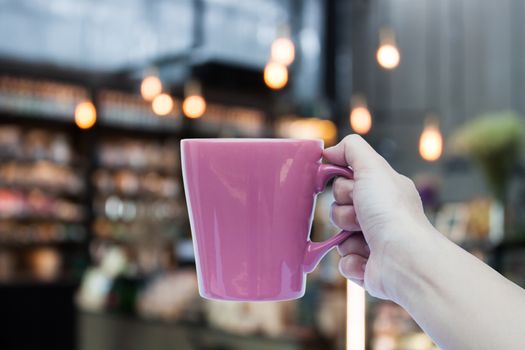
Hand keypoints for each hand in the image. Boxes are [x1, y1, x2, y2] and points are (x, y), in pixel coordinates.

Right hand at [324, 135, 433, 299]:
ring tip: (367, 241)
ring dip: (347, 238)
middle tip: (362, 216)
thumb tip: (330, 151)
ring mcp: (374, 243)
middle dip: (344, 213)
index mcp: (383, 192)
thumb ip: (351, 149)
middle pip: (338, 209)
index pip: (346, 183)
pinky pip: (343, 261)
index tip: (352, 188)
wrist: (404, 258)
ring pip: (338, 237)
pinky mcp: (368, 267)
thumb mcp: (372, 168)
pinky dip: (352, 261)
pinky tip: (368, 259)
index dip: (342, 186)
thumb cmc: (391, 212)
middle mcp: (380, 216)